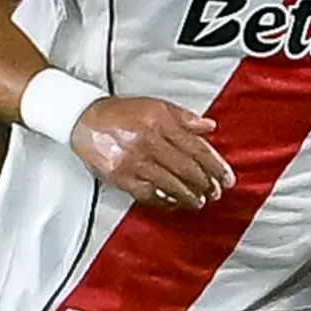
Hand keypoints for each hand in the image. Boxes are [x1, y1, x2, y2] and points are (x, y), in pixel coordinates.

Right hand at [74, 97, 234, 210]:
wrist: (84, 119)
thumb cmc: (121, 113)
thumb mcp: (156, 106)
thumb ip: (184, 118)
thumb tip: (209, 127)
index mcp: (160, 123)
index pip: (196, 148)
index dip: (215, 166)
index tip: (227, 179)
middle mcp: (149, 143)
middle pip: (186, 168)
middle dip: (205, 184)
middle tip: (215, 193)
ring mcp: (135, 162)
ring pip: (171, 184)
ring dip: (189, 196)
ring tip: (199, 201)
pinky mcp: (122, 178)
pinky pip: (149, 194)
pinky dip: (166, 201)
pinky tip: (175, 203)